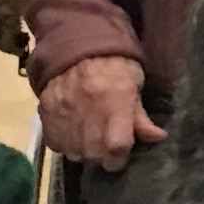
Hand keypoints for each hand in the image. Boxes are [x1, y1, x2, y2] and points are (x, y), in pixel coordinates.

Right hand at [40, 54, 160, 172]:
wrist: (76, 45)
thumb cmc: (113, 64)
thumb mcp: (134, 84)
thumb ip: (141, 115)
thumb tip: (158, 137)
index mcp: (114, 102)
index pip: (116, 146)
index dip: (120, 158)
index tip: (122, 155)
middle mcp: (88, 112)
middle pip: (94, 155)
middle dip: (103, 158)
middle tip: (107, 147)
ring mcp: (64, 114)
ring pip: (74, 154)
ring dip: (85, 153)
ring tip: (90, 140)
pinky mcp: (46, 114)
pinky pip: (56, 144)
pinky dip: (66, 145)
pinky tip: (74, 134)